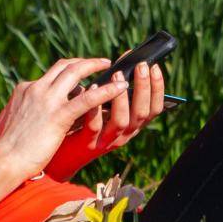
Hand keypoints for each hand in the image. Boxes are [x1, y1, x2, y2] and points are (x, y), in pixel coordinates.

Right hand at [0, 57, 127, 178]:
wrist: (3, 161)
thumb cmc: (6, 147)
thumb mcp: (10, 120)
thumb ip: (20, 110)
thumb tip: (23, 110)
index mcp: (25, 90)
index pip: (50, 76)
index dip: (67, 74)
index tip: (80, 76)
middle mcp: (36, 89)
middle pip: (64, 66)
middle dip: (84, 62)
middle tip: (101, 62)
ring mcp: (47, 100)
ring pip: (75, 73)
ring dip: (95, 66)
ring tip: (110, 66)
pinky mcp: (58, 115)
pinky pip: (87, 98)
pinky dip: (106, 91)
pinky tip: (120, 88)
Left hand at [47, 50, 165, 179]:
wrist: (64, 156)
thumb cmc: (87, 124)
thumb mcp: (109, 111)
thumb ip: (118, 95)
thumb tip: (126, 64)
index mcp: (133, 125)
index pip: (154, 108)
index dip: (157, 88)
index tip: (154, 67)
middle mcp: (124, 134)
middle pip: (142, 112)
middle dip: (143, 87)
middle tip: (141, 66)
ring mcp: (106, 140)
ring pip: (122, 121)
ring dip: (121, 97)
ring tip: (117, 75)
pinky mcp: (87, 143)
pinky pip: (94, 126)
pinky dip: (95, 107)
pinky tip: (93, 89)